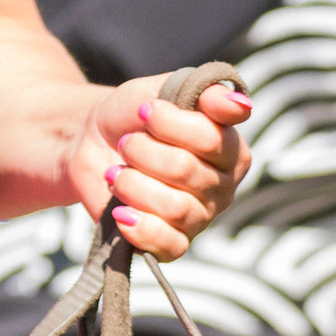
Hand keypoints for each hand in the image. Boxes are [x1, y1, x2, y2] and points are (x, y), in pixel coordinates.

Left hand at [68, 74, 250, 261]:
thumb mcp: (166, 89)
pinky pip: (169, 245)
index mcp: (232, 150)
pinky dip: (140, 227)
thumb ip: (207, 92)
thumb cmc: (136, 116)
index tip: (144, 110)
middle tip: (125, 143)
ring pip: (174, 208)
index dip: (169, 124)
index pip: (211, 139)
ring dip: (132, 184)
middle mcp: (223, 188)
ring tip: (116, 173)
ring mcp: (200, 219)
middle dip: (142, 151)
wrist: (93, 143)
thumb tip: (242, 107)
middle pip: (185, 171)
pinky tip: (120, 211)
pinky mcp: (174, 244)